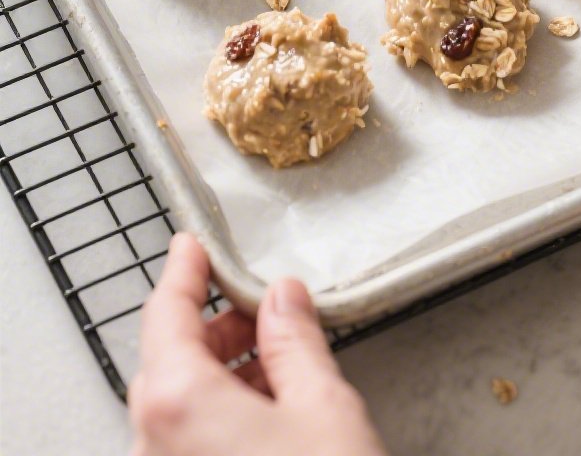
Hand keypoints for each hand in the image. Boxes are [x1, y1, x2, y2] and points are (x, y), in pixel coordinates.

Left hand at [129, 233, 386, 455]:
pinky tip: (271, 411)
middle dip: (216, 327)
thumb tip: (283, 299)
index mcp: (178, 403)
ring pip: (179, 406)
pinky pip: (188, 443)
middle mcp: (154, 444)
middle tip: (257, 306)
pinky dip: (221, 414)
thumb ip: (295, 339)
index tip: (191, 246)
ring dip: (222, 372)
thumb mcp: (323, 404)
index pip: (166, 313)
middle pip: (170, 360)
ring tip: (279, 360)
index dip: (184, 272)